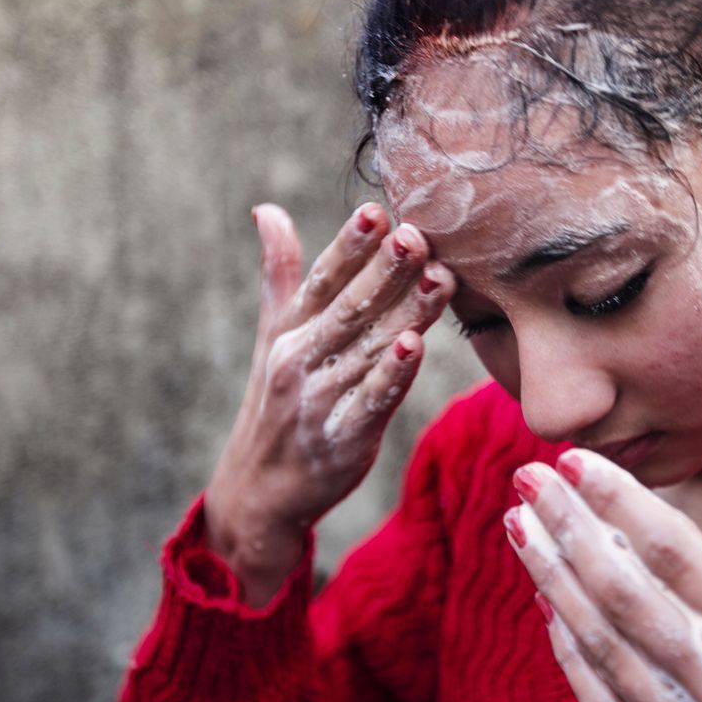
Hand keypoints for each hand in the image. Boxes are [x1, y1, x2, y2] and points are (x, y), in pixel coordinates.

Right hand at [205, 203, 452, 604]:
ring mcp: (318, 400)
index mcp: (289, 329)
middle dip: (385, 269)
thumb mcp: (273, 335)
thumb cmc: (277, 400)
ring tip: (441, 276)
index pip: (322, 278)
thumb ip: (280, 273)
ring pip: (369, 349)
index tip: (377, 210)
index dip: (349, 245)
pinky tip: (416, 346)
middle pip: (350, 307)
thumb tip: (268, 210)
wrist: (259, 491)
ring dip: (407, 312)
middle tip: (418, 233)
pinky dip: (391, 375)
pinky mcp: (341, 439)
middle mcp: (300, 359)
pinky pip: (370, 402)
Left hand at [505, 451, 701, 701]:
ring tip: (522, 529)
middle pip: (627, 597)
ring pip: (606, 651)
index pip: (679, 558)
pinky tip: (552, 613)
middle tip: (526, 477)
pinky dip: (573, 659)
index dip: (621, 503)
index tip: (578, 461)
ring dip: (557, 583)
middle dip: (570, 530)